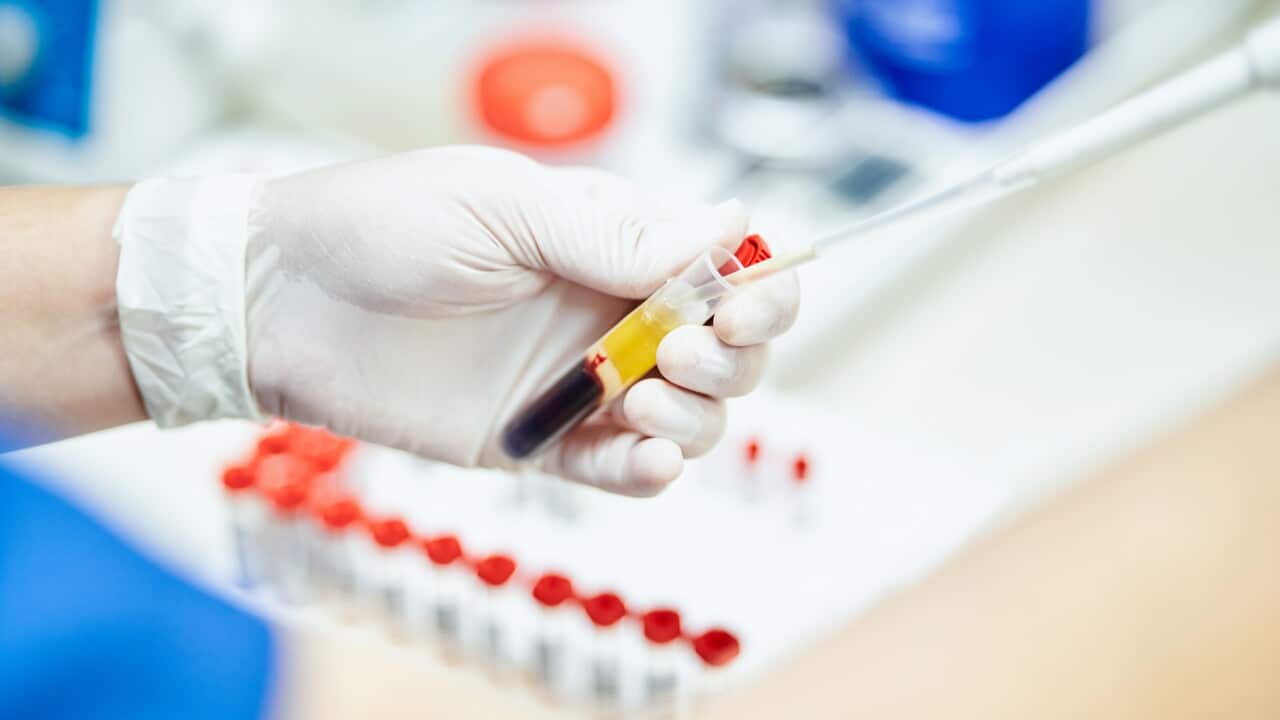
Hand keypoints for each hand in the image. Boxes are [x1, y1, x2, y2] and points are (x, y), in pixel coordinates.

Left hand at [118, 146, 799, 494]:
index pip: (724, 266)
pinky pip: (621, 470)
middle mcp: (608, 312)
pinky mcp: (538, 440)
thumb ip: (617, 236)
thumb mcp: (505, 207)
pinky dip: (652, 472)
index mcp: (612, 241)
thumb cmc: (383, 226)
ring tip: (646, 398)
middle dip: (734, 356)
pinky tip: (647, 458)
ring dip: (699, 416)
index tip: (741, 305)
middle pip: (727, 350)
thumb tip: (729, 231)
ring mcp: (577, 381)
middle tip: (681, 348)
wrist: (281, 304)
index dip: (759, 288)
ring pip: (691, 416)